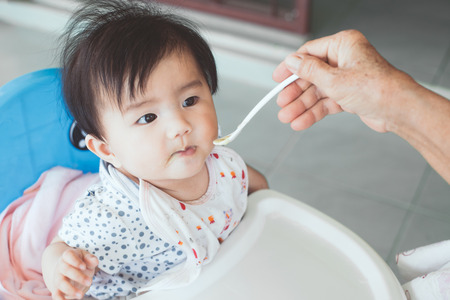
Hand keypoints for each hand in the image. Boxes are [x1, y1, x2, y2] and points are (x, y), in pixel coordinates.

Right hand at [50, 248, 97, 299]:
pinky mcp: (57, 288)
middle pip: (66, 269)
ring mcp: (58, 277)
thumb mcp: (86, 257)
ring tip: (81, 295)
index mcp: (68, 255)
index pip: (69, 256)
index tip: (84, 267)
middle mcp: (61, 266)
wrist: (68, 268)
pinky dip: (60, 299)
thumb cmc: (80, 261)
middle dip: (78, 276)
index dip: (75, 261)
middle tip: (89, 282)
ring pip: (61, 283)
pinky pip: (56, 294)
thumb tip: (95, 261)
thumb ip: (90, 259)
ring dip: (70, 289)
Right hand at [273, 29, 416, 132]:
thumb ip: (309, 71)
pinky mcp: (350, 95)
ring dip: (302, 106)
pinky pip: (327, 102)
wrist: (398, 110)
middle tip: (282, 103)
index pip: (309, 53)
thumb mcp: (335, 79)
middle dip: (296, 92)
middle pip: (311, 75)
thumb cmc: (376, 88)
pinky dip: (314, 112)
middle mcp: (345, 60)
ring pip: (318, 92)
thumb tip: (292, 61)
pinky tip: (301, 121)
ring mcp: (347, 78)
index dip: (291, 66)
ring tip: (287, 117)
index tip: (277, 78)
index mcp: (343, 45)